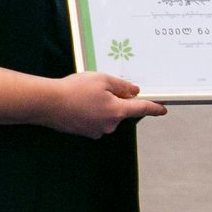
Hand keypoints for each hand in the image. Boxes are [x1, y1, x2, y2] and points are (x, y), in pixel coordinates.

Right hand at [43, 71, 166, 136]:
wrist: (48, 103)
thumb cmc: (75, 89)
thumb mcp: (102, 79)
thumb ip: (122, 86)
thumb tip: (134, 92)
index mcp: (117, 111)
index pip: (141, 109)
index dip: (154, 108)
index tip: (163, 109)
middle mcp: (110, 125)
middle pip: (121, 111)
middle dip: (116, 99)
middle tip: (100, 87)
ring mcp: (97, 131)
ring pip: (108, 115)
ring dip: (102, 105)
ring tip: (85, 94)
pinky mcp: (86, 132)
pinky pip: (96, 120)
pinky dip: (92, 111)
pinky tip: (80, 102)